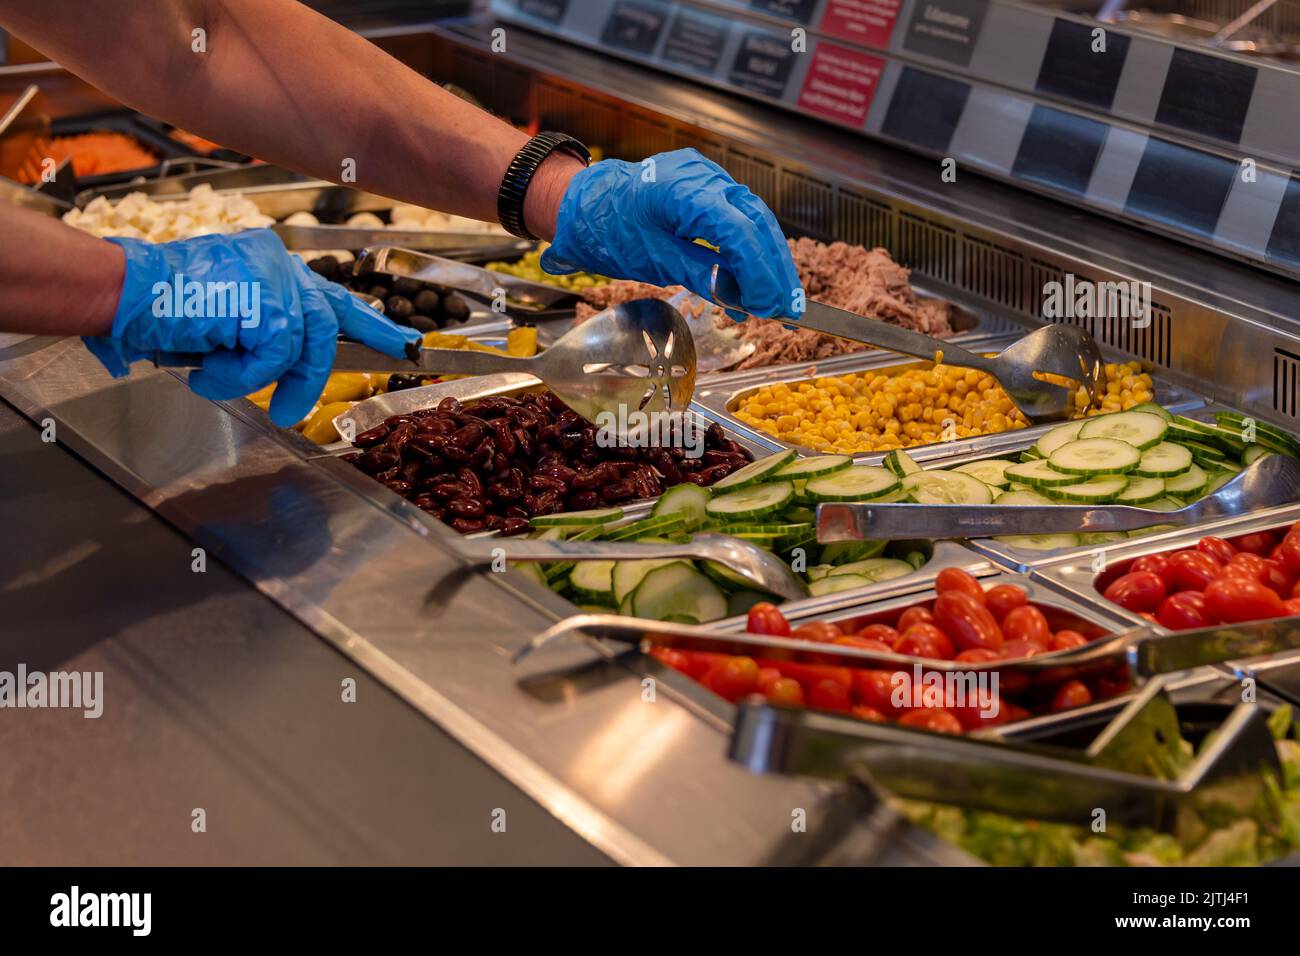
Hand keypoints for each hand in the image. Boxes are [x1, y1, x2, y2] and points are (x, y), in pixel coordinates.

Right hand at [84, 229, 420, 426]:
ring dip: (255, 377)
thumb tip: (289, 369)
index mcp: (271, 264)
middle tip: (289, 410)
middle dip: (310, 375)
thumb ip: (260, 332)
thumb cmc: (157, 308)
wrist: (122, 292)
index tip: (404, 343)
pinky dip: (238, 376)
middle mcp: (280, 264)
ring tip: (215, 379)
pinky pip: (272, 361)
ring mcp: (276, 281)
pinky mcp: (269, 306)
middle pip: (324, 327)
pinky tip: (206, 368)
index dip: (370, 324)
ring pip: (298, 349)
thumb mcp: (223, 321)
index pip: (332, 296)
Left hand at [541, 148, 801, 319]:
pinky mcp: (709, 188)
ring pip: (755, 220)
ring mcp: (709, 178)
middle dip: (775, 269)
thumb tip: (740, 298)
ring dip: (769, 262)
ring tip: (778, 303)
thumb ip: (699, 274)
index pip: (738, 231)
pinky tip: (753, 286)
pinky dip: (750, 252)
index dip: (760, 271)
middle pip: (756, 222)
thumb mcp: (651, 260)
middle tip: (789, 310)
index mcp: (683, 191)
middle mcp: (703, 177)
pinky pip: (739, 219)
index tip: (771, 306)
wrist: (586, 204)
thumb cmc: (609, 229)